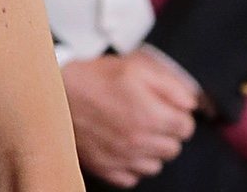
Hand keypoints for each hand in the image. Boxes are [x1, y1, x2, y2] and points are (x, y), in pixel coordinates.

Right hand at [60, 50, 198, 186]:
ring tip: (133, 131)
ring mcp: (123, 159)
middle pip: (173, 148)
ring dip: (149, 150)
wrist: (55, 94)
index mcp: (152, 116)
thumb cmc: (93, 79)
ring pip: (155, 165)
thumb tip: (191, 103)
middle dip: (165, 132)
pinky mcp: (106, 169)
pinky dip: (130, 165)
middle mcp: (140, 142)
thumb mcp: (136, 68)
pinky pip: (132, 178)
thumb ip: (171, 85)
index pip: (186, 127)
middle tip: (147, 116)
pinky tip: (120, 146)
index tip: (165, 108)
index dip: (177, 114)